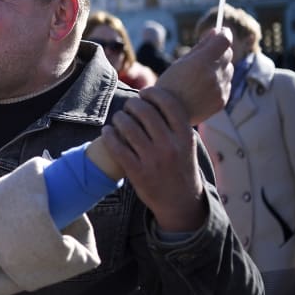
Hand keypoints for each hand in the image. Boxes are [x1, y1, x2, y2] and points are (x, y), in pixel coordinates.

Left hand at [103, 86, 205, 231]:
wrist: (180, 202)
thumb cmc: (180, 167)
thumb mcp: (187, 145)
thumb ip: (175, 125)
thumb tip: (158, 97)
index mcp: (185, 137)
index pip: (169, 104)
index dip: (153, 93)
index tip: (144, 93)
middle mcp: (170, 146)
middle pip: (145, 112)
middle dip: (132, 104)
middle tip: (128, 106)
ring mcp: (153, 160)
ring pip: (128, 127)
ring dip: (119, 118)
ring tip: (118, 119)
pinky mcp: (137, 172)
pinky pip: (117, 147)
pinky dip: (109, 135)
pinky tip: (107, 132)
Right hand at [155, 28, 232, 124]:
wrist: (166, 115)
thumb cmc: (169, 86)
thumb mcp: (180, 63)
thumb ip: (201, 47)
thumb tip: (216, 31)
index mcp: (200, 62)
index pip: (224, 40)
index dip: (223, 33)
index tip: (219, 32)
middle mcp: (214, 75)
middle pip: (228, 54)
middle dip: (219, 52)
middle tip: (205, 57)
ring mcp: (220, 89)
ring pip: (228, 69)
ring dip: (219, 68)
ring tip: (200, 78)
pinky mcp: (223, 100)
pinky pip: (226, 84)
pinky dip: (218, 83)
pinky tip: (202, 89)